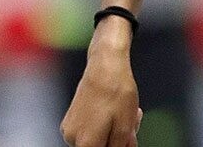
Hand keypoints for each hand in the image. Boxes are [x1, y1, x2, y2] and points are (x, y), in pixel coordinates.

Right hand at [60, 21, 142, 146]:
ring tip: (127, 113)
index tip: (126, 138)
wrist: (105, 65)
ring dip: (114, 130)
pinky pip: (91, 128)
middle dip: (118, 140)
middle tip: (133, 124)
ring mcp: (69, 128)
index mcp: (86, 144)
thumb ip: (121, 146)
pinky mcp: (71, 118)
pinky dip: (105, 123)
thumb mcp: (126, 125)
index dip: (119, 146)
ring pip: (97, 138)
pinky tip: (116, 109)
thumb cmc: (116, 92)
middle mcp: (72, 139)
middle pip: (101, 146)